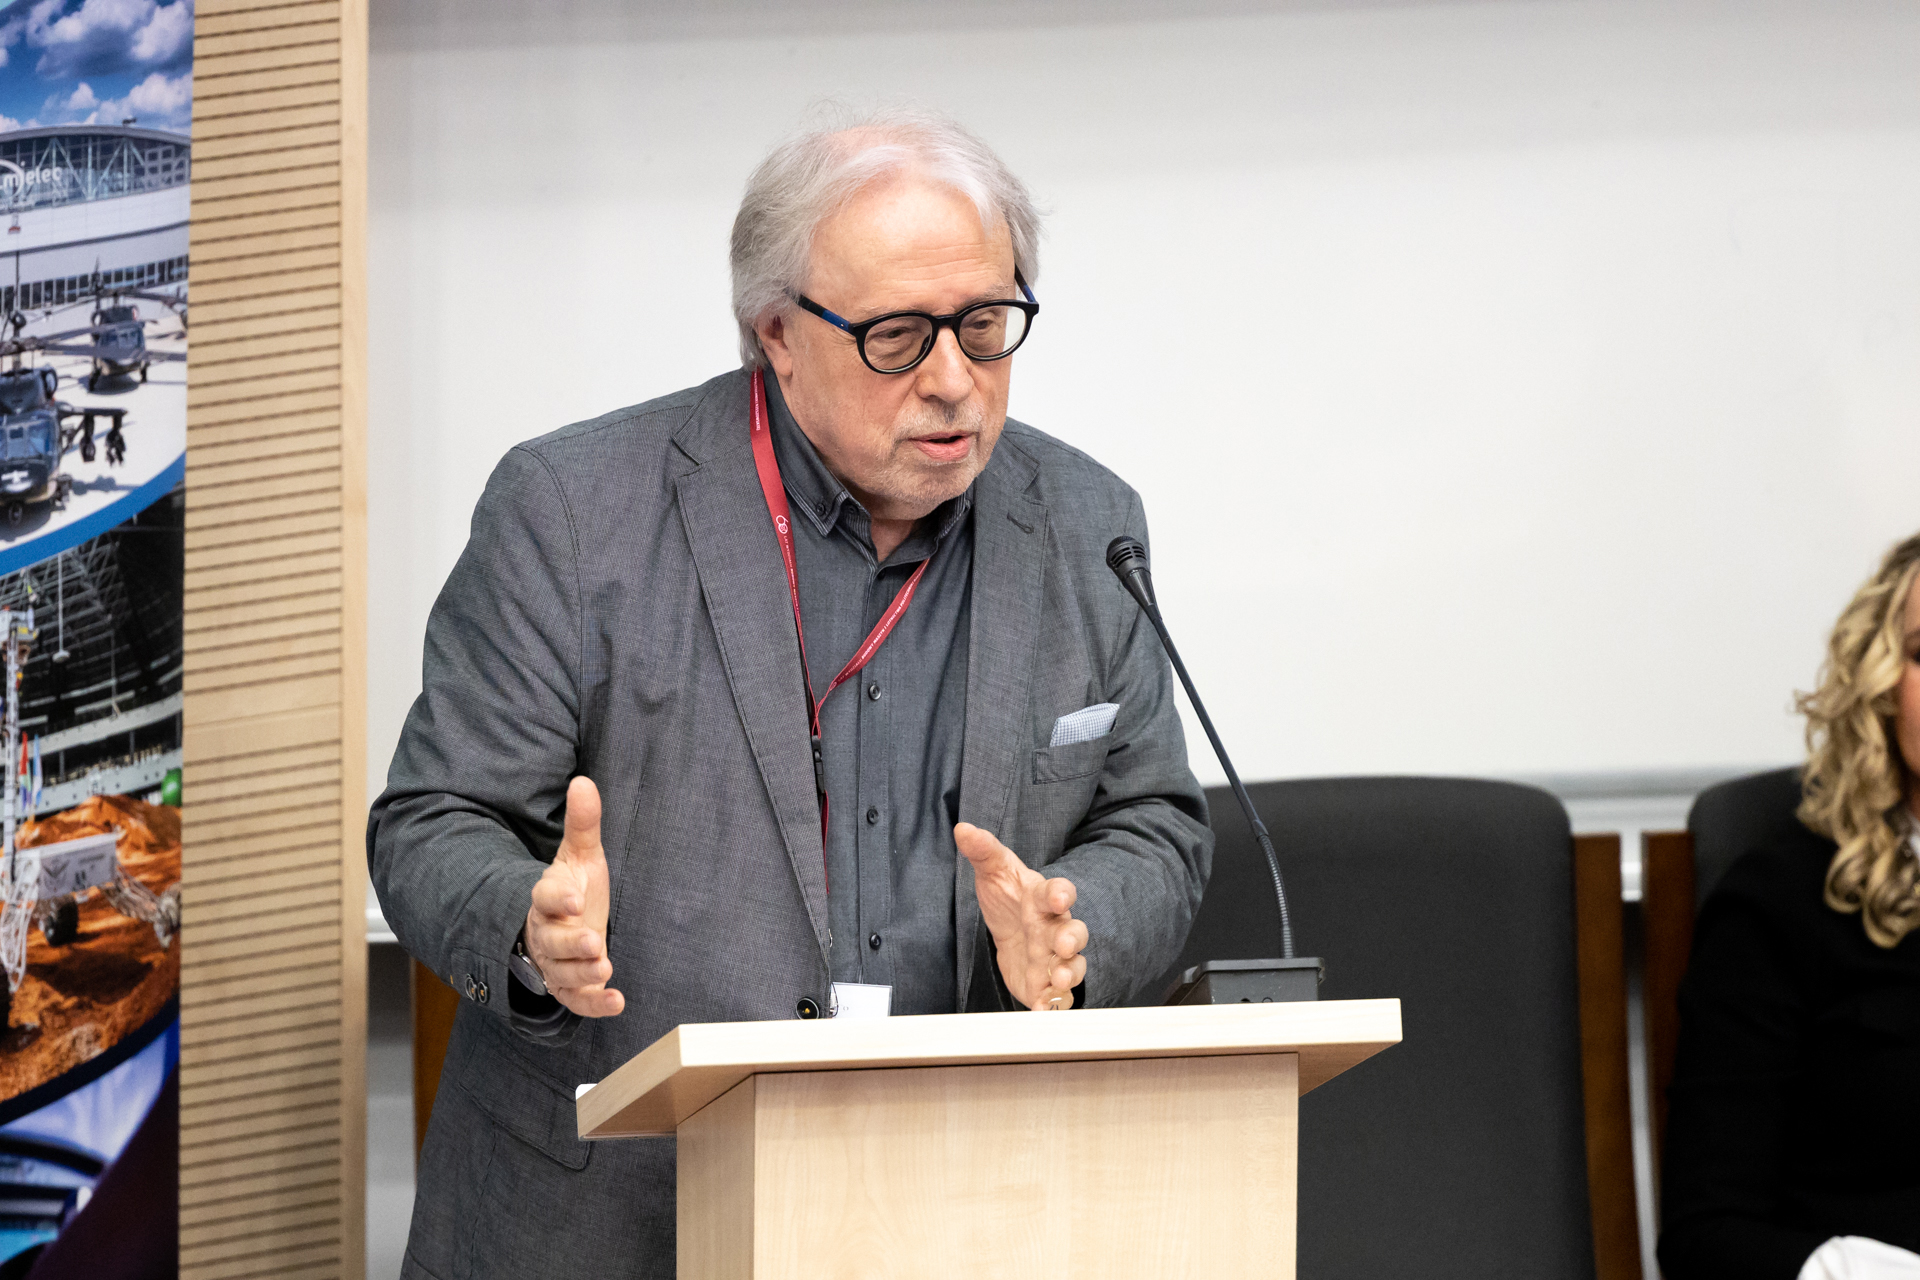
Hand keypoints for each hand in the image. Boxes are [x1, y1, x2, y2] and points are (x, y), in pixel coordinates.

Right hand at [524, 777, 623, 1017]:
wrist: (565, 926)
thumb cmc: (575, 888)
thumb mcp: (581, 856)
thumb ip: (584, 824)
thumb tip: (583, 781)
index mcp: (547, 899)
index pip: (544, 897)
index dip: (557, 898)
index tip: (574, 898)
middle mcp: (547, 934)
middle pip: (552, 942)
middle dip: (572, 943)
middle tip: (594, 943)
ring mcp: (556, 964)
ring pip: (563, 973)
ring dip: (584, 973)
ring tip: (605, 967)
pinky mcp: (571, 987)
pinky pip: (577, 1000)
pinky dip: (595, 1004)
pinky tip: (617, 1001)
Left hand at [955, 822, 1087, 1010]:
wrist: (1010, 927)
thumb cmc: (1008, 895)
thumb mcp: (992, 870)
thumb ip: (982, 850)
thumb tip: (962, 829)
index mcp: (1043, 898)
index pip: (1058, 891)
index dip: (1061, 892)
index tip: (1060, 896)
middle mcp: (1056, 927)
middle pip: (1073, 931)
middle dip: (1072, 939)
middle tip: (1064, 945)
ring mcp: (1055, 957)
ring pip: (1073, 965)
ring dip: (1069, 972)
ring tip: (1058, 979)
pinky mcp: (1048, 982)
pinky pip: (1059, 994)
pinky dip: (1054, 1002)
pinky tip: (1044, 1010)